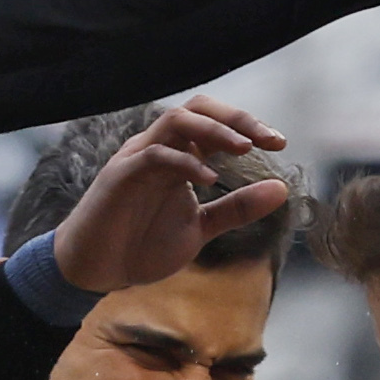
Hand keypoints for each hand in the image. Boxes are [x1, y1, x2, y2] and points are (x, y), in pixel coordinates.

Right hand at [50, 99, 290, 294]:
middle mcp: (160, 148)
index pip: (215, 123)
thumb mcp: (201, 227)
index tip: (280, 143)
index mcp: (179, 156)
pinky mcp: (120, 176)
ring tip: (245, 148)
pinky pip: (154, 155)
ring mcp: (138, 158)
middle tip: (269, 138)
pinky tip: (210, 180)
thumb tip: (282, 189)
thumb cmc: (143, 245)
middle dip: (237, 118)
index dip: (248, 125)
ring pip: (176, 121)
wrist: (97, 270)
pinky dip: (185, 162)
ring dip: (214, 130)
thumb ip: (237, 208)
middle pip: (198, 109)